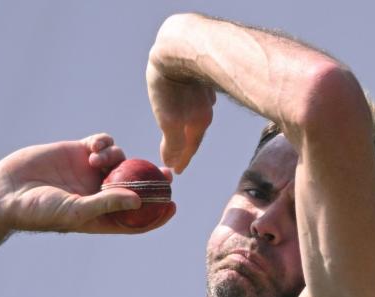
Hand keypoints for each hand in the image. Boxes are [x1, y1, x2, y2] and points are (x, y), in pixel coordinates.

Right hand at [0, 133, 174, 233]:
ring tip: (96, 160)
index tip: (173, 205)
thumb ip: (107, 204)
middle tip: (167, 173)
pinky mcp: (77, 152)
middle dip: (152, 180)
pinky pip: (103, 143)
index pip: (136, 218)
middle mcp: (98, 194)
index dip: (156, 213)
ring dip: (117, 157)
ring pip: (121, 160)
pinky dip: (104, 143)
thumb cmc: (38, 211)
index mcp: (101, 216)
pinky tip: (93, 148)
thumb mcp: (76, 211)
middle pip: (136, 186)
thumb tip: (139, 201)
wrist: (6, 191)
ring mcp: (89, 172)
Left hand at [146, 59, 215, 173]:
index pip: (190, 149)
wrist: (181, 48)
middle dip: (187, 146)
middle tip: (179, 156)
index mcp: (197, 123)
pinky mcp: (199, 80)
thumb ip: (173, 143)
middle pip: (195, 134)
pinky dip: (193, 108)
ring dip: (190, 128)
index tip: (176, 171)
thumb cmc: (174, 87)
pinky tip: (192, 104)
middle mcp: (205, 111)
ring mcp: (205, 95)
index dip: (182, 160)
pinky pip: (198, 99)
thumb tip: (171, 165)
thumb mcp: (169, 120)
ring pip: (198, 116)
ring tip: (183, 133)